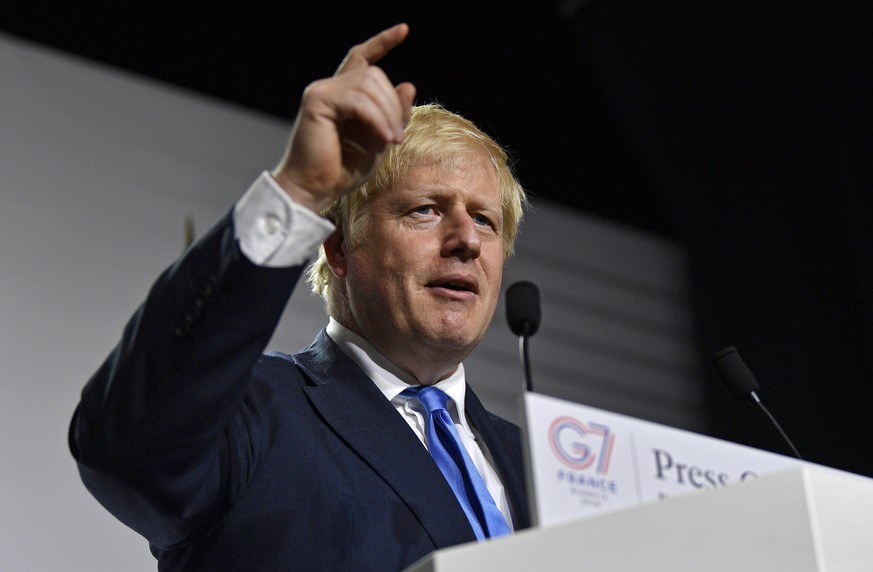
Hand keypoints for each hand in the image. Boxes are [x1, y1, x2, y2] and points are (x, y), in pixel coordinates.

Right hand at [272, 23, 415, 212]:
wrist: (315, 189)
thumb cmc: (344, 170)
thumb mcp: (380, 140)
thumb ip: (394, 115)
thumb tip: (408, 84)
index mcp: (344, 95)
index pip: (362, 58)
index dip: (383, 42)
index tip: (404, 30)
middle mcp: (330, 88)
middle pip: (374, 74)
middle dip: (393, 103)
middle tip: (398, 137)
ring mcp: (321, 91)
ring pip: (369, 84)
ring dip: (388, 113)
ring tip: (393, 141)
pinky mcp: (317, 100)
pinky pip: (358, 100)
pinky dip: (377, 119)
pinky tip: (385, 139)